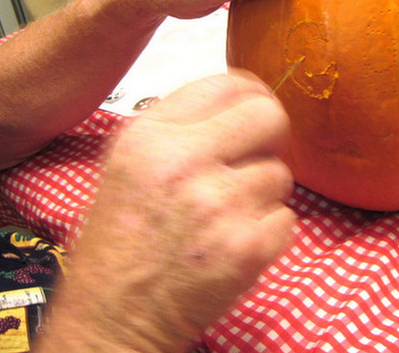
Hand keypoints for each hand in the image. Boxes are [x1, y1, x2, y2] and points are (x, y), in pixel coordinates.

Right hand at [38, 73, 294, 352]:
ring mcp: (218, 205)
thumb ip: (180, 125)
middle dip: (271, 137)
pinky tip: (231, 243)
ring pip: (280, 174)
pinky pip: (285, 219)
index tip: (255, 109)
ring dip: (261, 195)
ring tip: (224, 217)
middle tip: (255, 158)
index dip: (252, 95)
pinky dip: (267, 233)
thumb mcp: (129, 163)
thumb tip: (243, 98)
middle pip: (269, 117)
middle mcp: (183, 162)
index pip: (228, 83)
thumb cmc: (121, 242)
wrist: (113, 316)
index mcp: (150, 135)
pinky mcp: (245, 247)